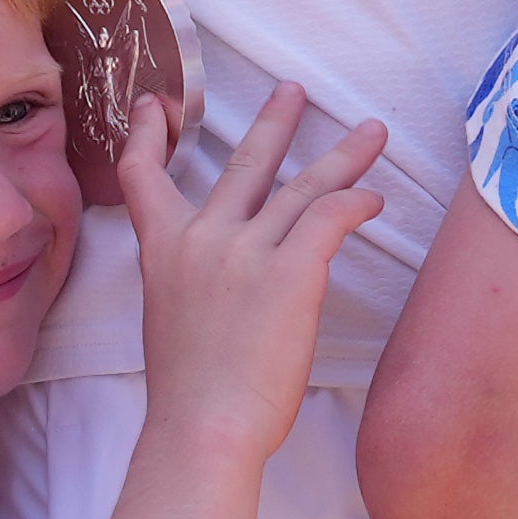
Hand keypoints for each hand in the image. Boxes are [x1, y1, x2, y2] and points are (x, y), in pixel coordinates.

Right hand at [120, 82, 386, 456]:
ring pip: (304, 187)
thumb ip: (195, 286)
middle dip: (275, 122)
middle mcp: (202, 239)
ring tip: (371, 133)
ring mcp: (246, 251)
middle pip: (244, 163)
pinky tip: (374, 201)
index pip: (143, 176)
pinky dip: (356, 203)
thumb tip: (228, 282)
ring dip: (343, 157)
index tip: (156, 103)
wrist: (203, 428)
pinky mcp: (290, 272)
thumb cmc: (191, 397)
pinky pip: (330, 218)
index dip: (149, 134)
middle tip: (295, 90)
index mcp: (164, 252)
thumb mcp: (170, 322)